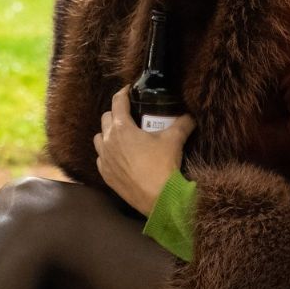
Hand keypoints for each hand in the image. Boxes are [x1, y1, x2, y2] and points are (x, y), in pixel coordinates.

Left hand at [92, 86, 195, 215]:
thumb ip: (182, 123)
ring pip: (99, 138)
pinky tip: (119, 157)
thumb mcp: (174, 140)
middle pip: (106, 118)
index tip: (128, 90)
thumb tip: (190, 116)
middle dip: (116, 113)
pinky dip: (107, 154)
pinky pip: (101, 158)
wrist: (159, 198)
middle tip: (130, 115)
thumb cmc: (163, 165)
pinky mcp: (105, 175)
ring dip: (108, 133)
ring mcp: (104, 159)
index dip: (123, 93)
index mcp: (121, 128)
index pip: (117, 102)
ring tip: (122, 136)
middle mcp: (108, 141)